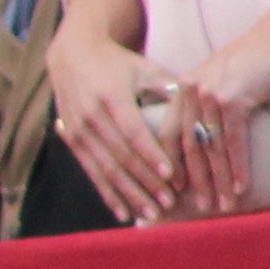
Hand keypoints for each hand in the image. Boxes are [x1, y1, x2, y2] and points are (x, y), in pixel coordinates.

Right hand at [46, 3, 181, 224]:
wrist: (72, 55)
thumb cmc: (118, 63)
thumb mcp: (143, 68)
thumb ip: (168, 90)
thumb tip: (197, 114)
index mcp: (112, 95)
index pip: (134, 131)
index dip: (152, 155)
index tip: (171, 176)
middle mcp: (91, 115)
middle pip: (121, 156)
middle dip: (145, 183)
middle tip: (168, 203)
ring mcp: (78, 130)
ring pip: (106, 170)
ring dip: (129, 195)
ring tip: (151, 214)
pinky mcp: (72, 140)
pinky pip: (91, 173)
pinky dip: (108, 195)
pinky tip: (123, 214)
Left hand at [169, 28, 269, 214]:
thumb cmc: (253, 62)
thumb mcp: (218, 80)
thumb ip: (205, 104)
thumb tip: (204, 138)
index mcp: (183, 88)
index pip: (168, 132)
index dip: (170, 163)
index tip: (174, 188)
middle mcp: (191, 91)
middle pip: (188, 145)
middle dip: (195, 180)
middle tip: (201, 207)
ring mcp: (210, 94)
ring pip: (211, 148)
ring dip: (218, 180)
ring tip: (224, 205)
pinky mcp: (232, 99)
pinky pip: (233, 142)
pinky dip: (237, 168)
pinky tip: (241, 187)